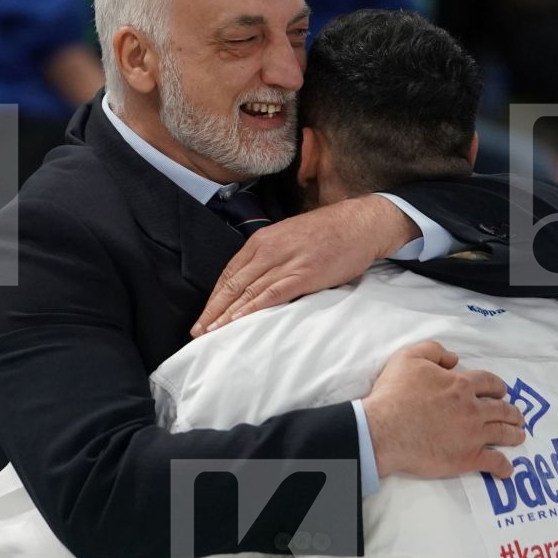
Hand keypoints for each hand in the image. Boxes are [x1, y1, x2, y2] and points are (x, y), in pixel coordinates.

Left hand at [194, 195, 415, 334]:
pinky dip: (252, 309)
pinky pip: (270, 294)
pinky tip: (240, 322)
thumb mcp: (290, 239)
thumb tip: (256, 283)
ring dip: (227, 315)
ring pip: (247, 291)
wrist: (359, 224)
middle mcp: (267, 250)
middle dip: (213, 311)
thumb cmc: (327, 234)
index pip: (228, 273)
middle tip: (198, 332)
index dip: (213, 298)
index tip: (204, 317)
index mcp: (261, 241)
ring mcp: (285, 262)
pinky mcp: (303, 274)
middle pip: (232, 285)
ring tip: (212, 334)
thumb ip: (271, 258)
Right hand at [361, 341, 524, 479]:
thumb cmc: (394, 394)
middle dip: (512, 411)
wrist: (384, 429)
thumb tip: (454, 358)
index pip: (489, 382)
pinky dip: (503, 466)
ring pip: (502, 433)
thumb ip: (434, 351)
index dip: (497, 386)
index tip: (500, 391)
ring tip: (519, 436)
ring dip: (514, 434)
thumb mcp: (408, 357)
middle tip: (517, 416)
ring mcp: (473, 434)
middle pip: (501, 408)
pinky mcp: (466, 458)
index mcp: (461, 384)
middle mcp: (472, 408)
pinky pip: (493, 462)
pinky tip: (507, 469)